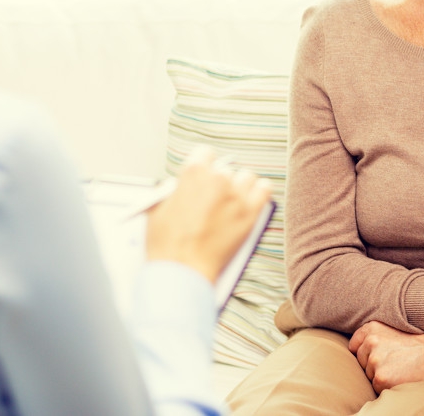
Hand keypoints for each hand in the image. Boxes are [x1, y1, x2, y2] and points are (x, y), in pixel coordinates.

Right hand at [145, 146, 271, 283]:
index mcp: (194, 172)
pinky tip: (250, 201)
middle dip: (219, 182)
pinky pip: (265, 189)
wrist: (182, 271)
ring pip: (246, 177)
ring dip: (239, 187)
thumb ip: (175, 191)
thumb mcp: (158, 208)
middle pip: (225, 169)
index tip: (203, 175)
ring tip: (230, 203)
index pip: (205, 153)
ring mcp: (237, 195)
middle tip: (212, 200)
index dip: (203, 164)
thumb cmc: (166, 243)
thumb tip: (183, 186)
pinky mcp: (251, 212)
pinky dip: (258, 193)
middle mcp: (218, 178)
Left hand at [347, 321, 423, 392]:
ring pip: (369, 376)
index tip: (379, 354)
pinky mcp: (381, 377)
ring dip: (382, 376)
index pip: (354, 345)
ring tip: (401, 368)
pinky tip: (402, 377)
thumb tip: (358, 348)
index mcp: (373, 328)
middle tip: (396, 361)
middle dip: (374, 365)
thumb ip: (376, 336)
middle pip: (362, 362)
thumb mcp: (396, 329)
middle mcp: (371, 342)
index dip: (365, 352)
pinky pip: (377, 387)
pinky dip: (388, 386)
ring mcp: (375, 360)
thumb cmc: (421, 344)